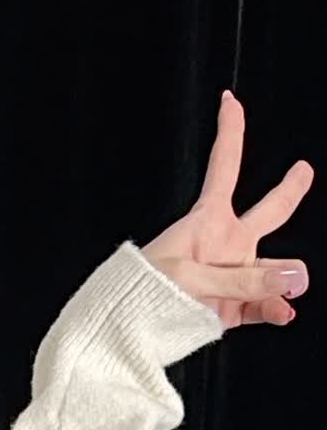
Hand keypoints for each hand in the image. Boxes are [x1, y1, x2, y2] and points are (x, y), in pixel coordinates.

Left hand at [141, 89, 313, 327]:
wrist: (127, 328)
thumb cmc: (145, 293)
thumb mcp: (193, 280)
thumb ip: (246, 281)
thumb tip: (296, 279)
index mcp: (206, 220)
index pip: (225, 167)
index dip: (230, 133)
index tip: (229, 100)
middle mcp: (225, 243)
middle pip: (268, 210)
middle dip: (289, 190)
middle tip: (303, 169)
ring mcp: (231, 275)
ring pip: (273, 270)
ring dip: (283, 280)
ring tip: (286, 291)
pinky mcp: (231, 306)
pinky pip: (265, 305)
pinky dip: (276, 310)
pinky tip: (282, 313)